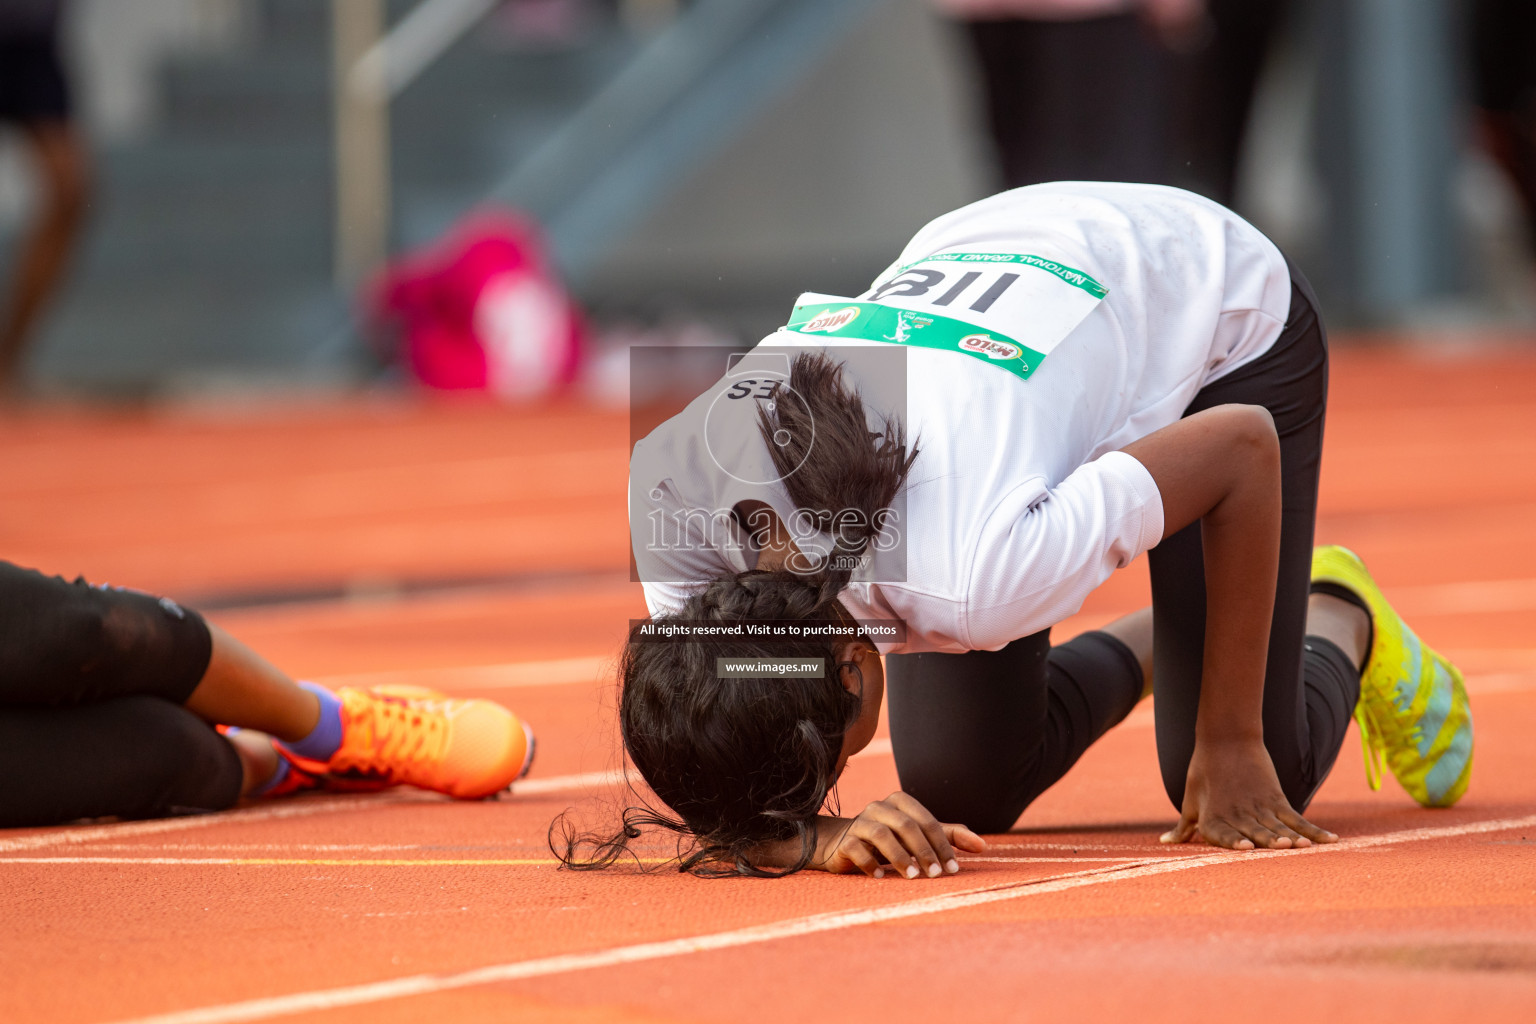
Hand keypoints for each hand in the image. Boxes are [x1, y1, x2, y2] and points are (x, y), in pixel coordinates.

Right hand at [815, 792, 986, 877]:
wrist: (842, 844)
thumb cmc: (890, 839)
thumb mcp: (918, 836)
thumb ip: (948, 837)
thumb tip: (983, 845)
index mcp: (900, 802)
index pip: (927, 821)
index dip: (943, 844)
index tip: (954, 869)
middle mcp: (879, 808)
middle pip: (906, 825)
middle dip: (924, 851)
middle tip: (936, 875)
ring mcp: (859, 823)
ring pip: (880, 834)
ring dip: (899, 856)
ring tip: (912, 877)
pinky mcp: (843, 840)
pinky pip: (856, 848)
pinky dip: (869, 863)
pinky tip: (880, 877)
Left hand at [1162, 738, 1338, 849]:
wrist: (1225, 740)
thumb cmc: (1203, 773)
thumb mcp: (1190, 802)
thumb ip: (1183, 827)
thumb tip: (1165, 843)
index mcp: (1213, 818)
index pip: (1223, 835)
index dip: (1234, 842)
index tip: (1246, 849)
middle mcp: (1237, 814)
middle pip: (1255, 831)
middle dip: (1268, 841)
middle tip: (1282, 848)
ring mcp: (1259, 807)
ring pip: (1278, 826)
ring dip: (1292, 837)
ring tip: (1304, 847)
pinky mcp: (1276, 798)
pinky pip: (1297, 819)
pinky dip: (1314, 831)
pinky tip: (1330, 842)